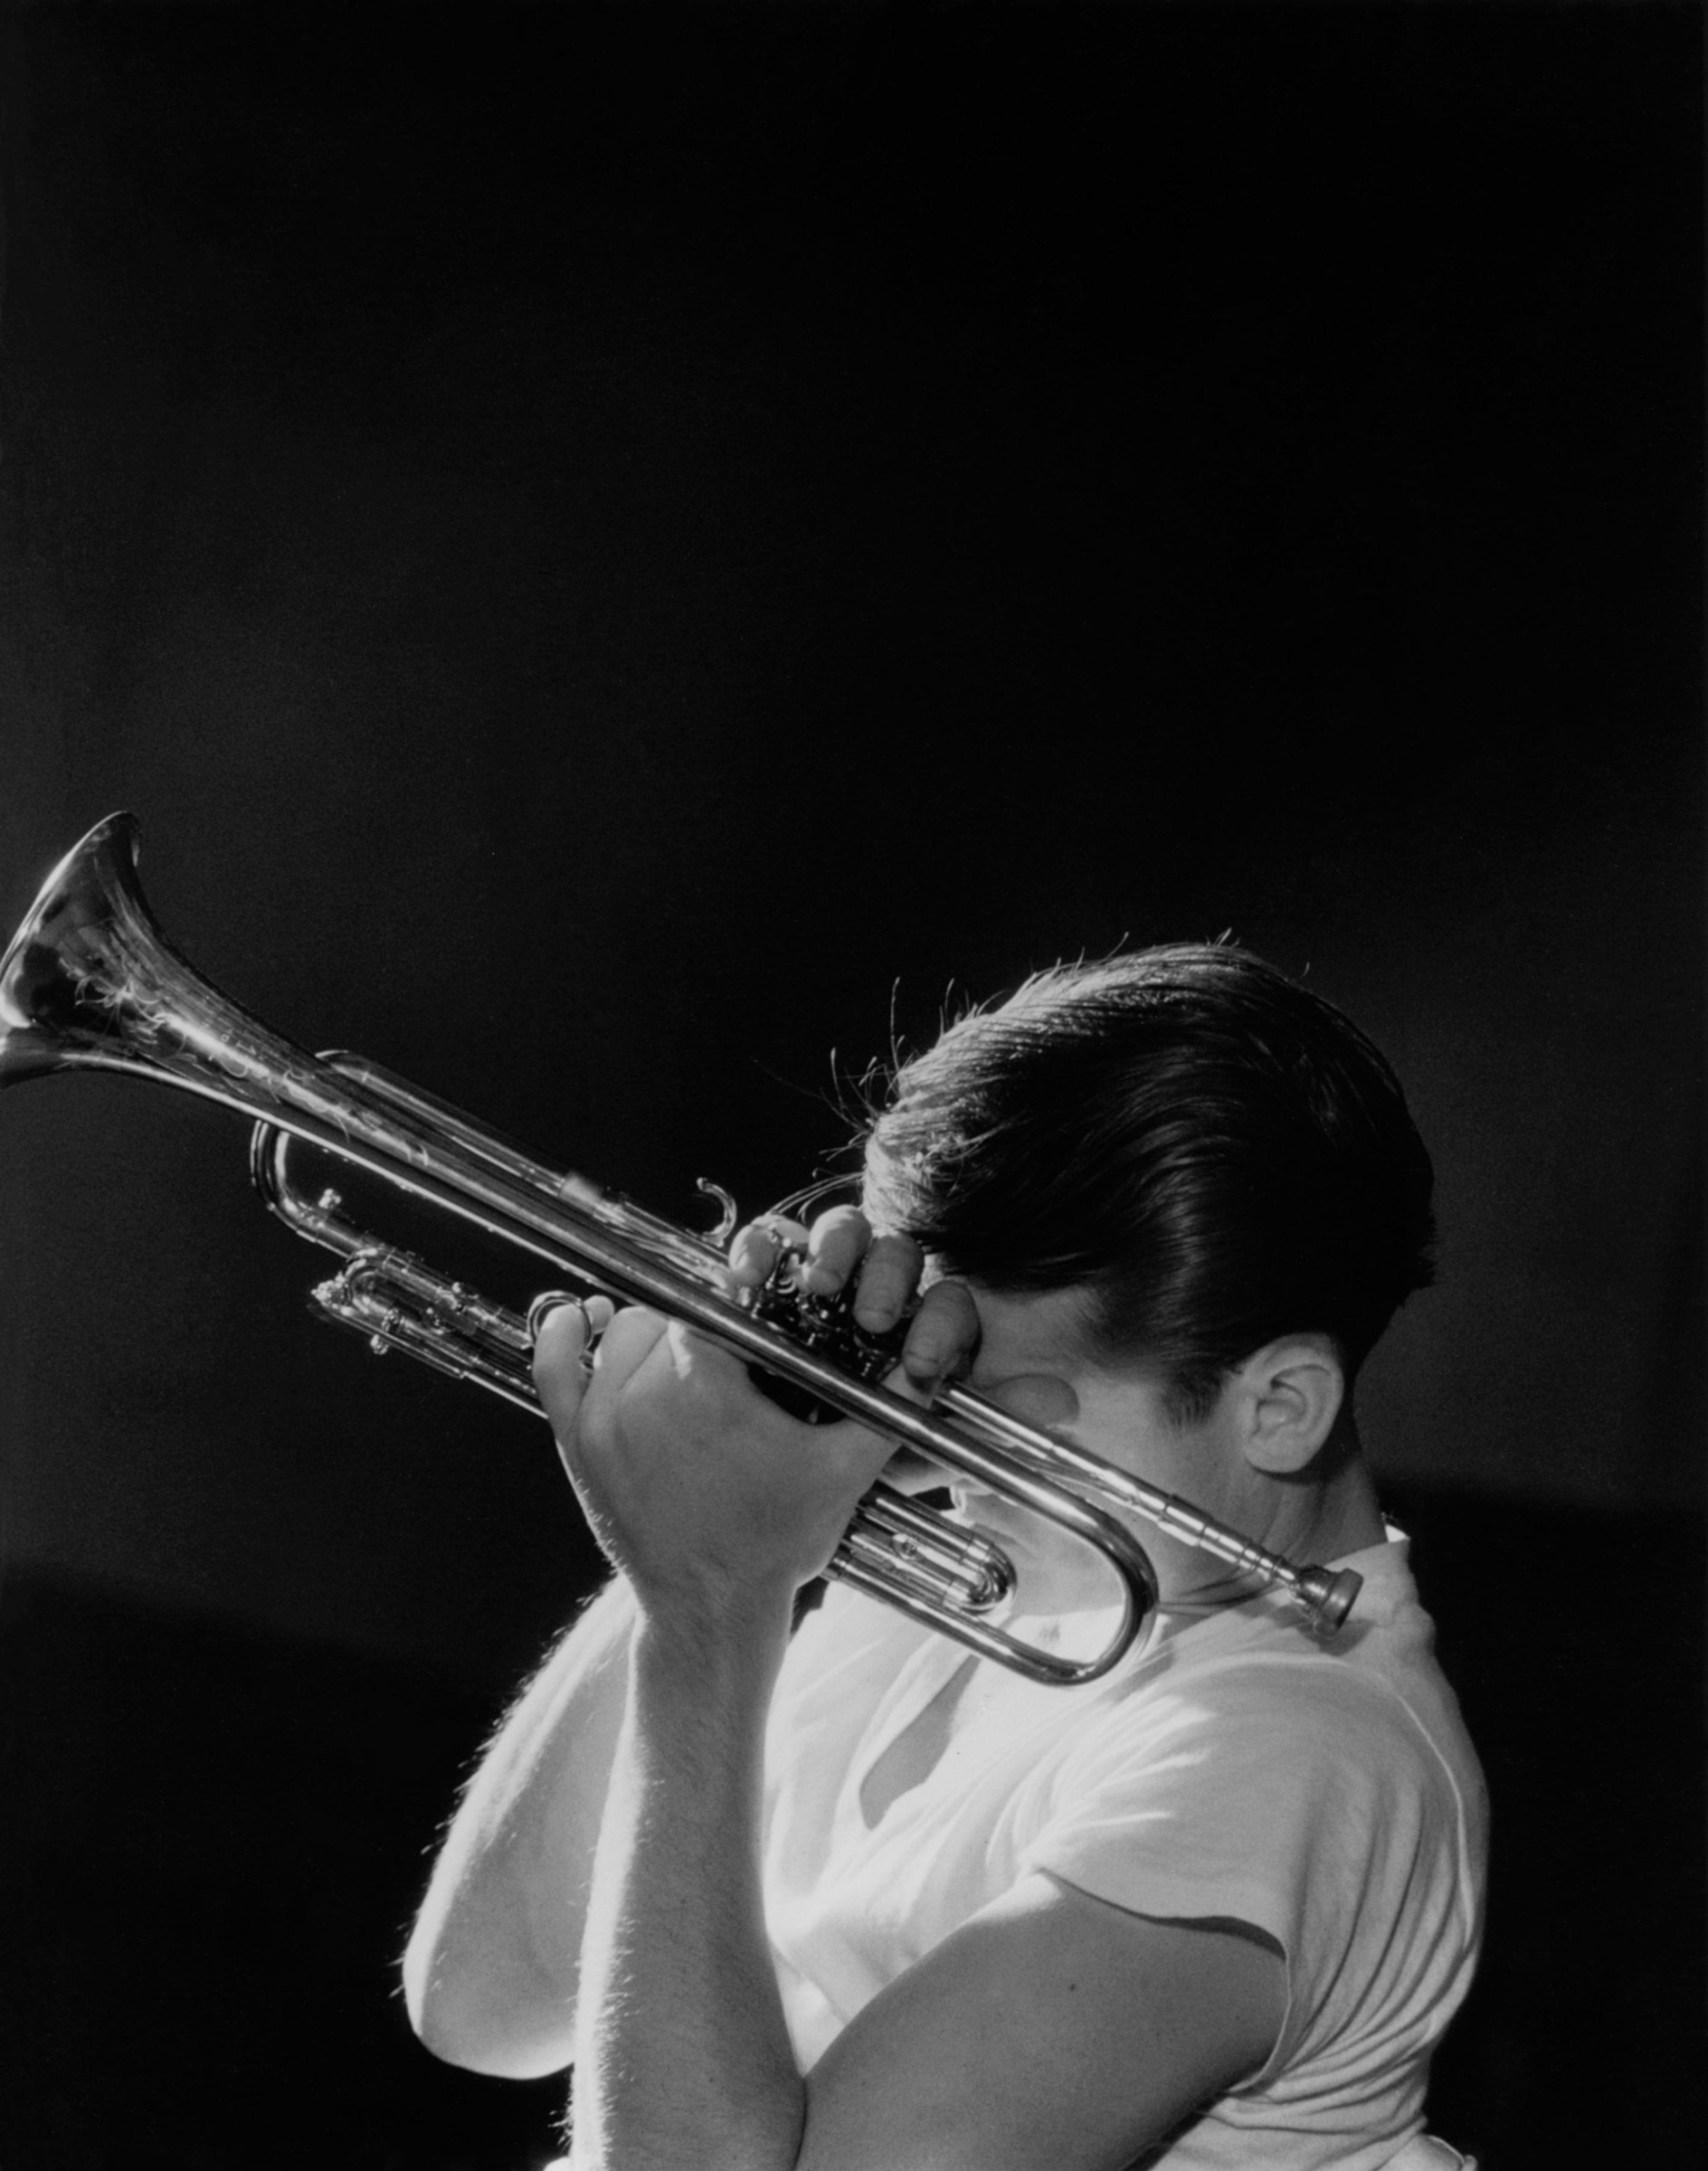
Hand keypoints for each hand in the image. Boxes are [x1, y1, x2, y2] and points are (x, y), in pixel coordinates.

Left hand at [530, 1208, 985, 1624]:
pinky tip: (578, 1317)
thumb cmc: (775, 1541)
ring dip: (653, 1337)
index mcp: (707, 1383)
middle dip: (706, 1326)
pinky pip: (555, 1366)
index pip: (719, 1300)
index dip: (742, 1297)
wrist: (712, 1612)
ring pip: (622, 1332)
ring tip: (687, 1360)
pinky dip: (563, 1336)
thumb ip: (887, 1409)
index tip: (758, 1305)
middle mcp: (644, 1392)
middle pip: (672, 1313)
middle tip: (733, 1356)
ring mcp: (602, 1418)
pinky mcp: (577, 1444)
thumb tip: (924, 1365)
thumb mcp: (843, 1470)